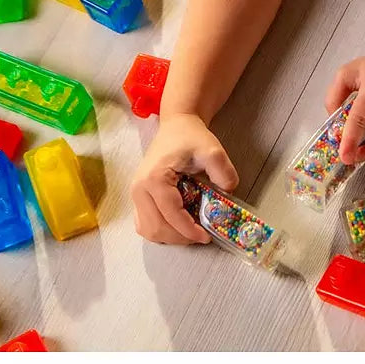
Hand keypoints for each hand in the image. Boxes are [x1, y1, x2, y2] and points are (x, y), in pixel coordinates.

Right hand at [131, 114, 239, 245]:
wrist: (177, 126)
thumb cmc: (191, 137)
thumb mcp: (213, 151)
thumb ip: (223, 172)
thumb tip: (228, 195)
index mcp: (154, 178)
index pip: (171, 215)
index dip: (189, 231)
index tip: (207, 236)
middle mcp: (139, 189)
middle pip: (156, 228)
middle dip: (181, 237)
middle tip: (202, 235)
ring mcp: (136, 194)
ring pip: (148, 230)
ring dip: (170, 236)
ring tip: (191, 230)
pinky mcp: (139, 197)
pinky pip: (145, 224)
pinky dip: (162, 230)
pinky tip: (179, 224)